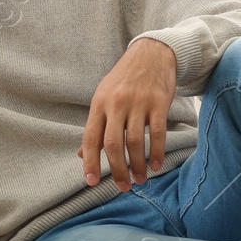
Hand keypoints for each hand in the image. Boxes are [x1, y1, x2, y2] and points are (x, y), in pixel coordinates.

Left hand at [78, 38, 175, 191]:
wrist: (151, 53)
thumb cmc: (124, 80)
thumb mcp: (103, 97)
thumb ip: (95, 126)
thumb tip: (81, 155)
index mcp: (99, 104)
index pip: (90, 138)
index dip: (90, 161)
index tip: (91, 181)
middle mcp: (116, 103)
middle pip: (113, 144)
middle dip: (117, 169)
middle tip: (123, 187)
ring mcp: (138, 102)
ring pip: (136, 142)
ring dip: (138, 165)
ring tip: (140, 179)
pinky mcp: (159, 102)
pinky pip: (158, 133)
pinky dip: (157, 152)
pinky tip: (155, 165)